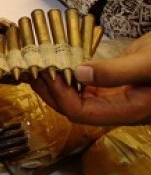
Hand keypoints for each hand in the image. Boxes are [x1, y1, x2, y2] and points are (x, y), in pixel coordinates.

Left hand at [31, 32, 150, 125]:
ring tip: (41, 65)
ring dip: (59, 82)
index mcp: (129, 111)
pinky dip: (73, 74)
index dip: (60, 95)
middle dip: (52, 91)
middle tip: (34, 70)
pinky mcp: (118, 85)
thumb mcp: (149, 63)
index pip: (82, 113)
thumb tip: (79, 73)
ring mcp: (119, 97)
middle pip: (76, 107)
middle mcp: (121, 108)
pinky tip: (62, 62)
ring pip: (81, 95)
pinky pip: (90, 84)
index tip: (47, 73)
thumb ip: (115, 72)